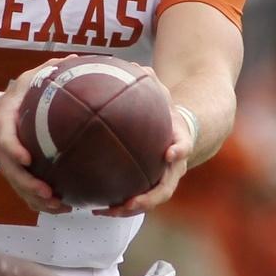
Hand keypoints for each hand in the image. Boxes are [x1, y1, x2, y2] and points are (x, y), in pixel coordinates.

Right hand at [0, 58, 71, 215]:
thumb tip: (71, 58)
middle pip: (13, 173)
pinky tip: (66, 207)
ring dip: (38, 201)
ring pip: (21, 189)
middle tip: (48, 193)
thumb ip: (44, 72)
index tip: (26, 158)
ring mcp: (9, 167)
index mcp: (3, 126)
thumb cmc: (15, 101)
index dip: (14, 150)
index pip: (4, 140)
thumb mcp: (24, 81)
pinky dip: (44, 204)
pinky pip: (28, 194)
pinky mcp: (17, 176)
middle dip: (29, 186)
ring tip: (61, 206)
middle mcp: (4, 151)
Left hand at [96, 73, 192, 217]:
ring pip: (147, 201)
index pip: (184, 146)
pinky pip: (133, 200)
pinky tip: (92, 205)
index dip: (179, 150)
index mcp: (180, 143)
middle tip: (129, 203)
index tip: (171, 153)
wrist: (180, 133)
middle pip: (164, 189)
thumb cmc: (167, 112)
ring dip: (127, 209)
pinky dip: (116, 205)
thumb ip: (153, 82)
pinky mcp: (149, 188)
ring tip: (103, 211)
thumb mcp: (164, 96)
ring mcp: (162, 181)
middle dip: (148, 199)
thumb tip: (136, 65)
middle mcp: (174, 168)